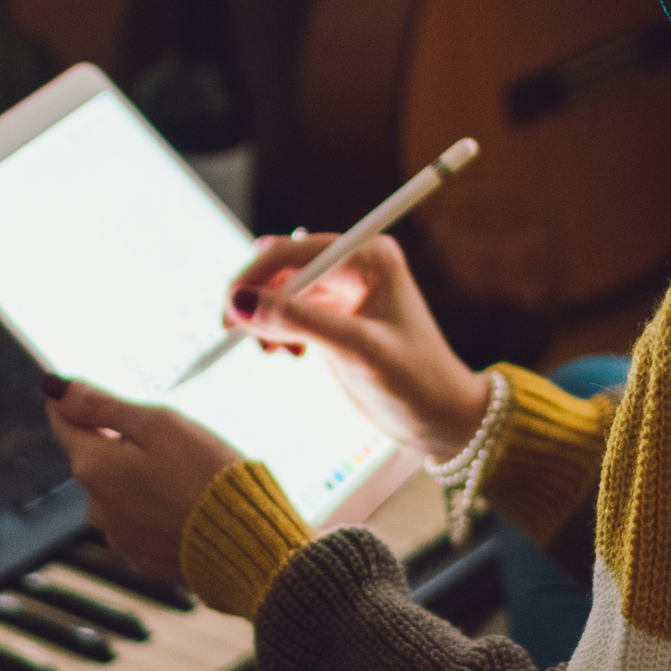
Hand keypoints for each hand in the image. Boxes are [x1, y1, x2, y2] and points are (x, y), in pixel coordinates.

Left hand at [40, 377, 247, 588]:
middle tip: (163, 435)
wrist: (247, 546)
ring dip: (139, 478)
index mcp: (94, 467)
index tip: (78, 387)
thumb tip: (57, 388)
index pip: (63, 423)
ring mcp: (119, 536)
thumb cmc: (207, 477)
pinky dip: (156, 508)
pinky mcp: (144, 557)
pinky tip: (187, 503)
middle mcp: (96, 506)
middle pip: (94, 458)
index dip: (70, 401)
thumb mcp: (159, 425)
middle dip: (118, 443)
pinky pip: (141, 521)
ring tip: (184, 473)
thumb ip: (104, 407)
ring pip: (119, 491)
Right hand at [222, 232, 494, 455]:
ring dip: (263, 318)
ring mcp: (342, 292)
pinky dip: (275, 332)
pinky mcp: (334, 320)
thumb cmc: (415, 381)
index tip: (229, 308)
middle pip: (280, 266)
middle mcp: (353, 266)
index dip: (255, 276)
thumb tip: (242, 303)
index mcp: (368, 257)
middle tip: (233, 332)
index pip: (293, 251)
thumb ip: (300, 322)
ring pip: (279, 291)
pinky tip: (286, 355)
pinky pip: (287, 313)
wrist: (441, 418)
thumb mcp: (357, 350)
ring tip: (270, 351)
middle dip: (255, 296)